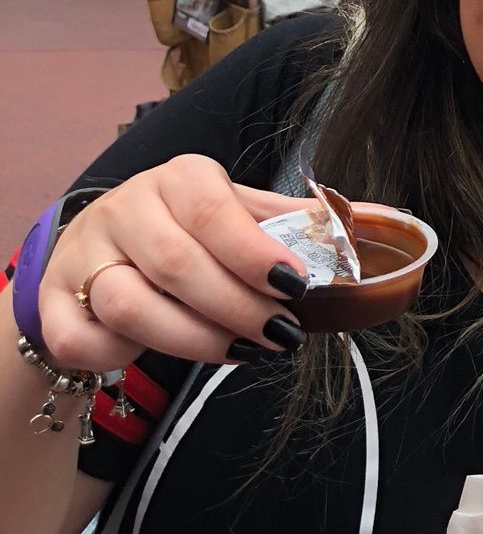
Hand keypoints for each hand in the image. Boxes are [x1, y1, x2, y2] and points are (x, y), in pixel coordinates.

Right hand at [36, 157, 315, 374]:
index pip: (212, 208)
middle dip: (237, 306)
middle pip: (177, 263)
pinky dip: (124, 355)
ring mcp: (83, 255)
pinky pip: (85, 339)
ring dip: (194, 337)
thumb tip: (376, 218)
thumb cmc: (185, 233)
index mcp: (177, 179)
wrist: (96, 252)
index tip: (295, 285)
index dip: (253, 251)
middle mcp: (125, 208)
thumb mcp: (236, 215)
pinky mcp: (55, 302)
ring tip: (242, 348)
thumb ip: (294, 221)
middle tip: (281, 334)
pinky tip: (165, 351)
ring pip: (130, 305)